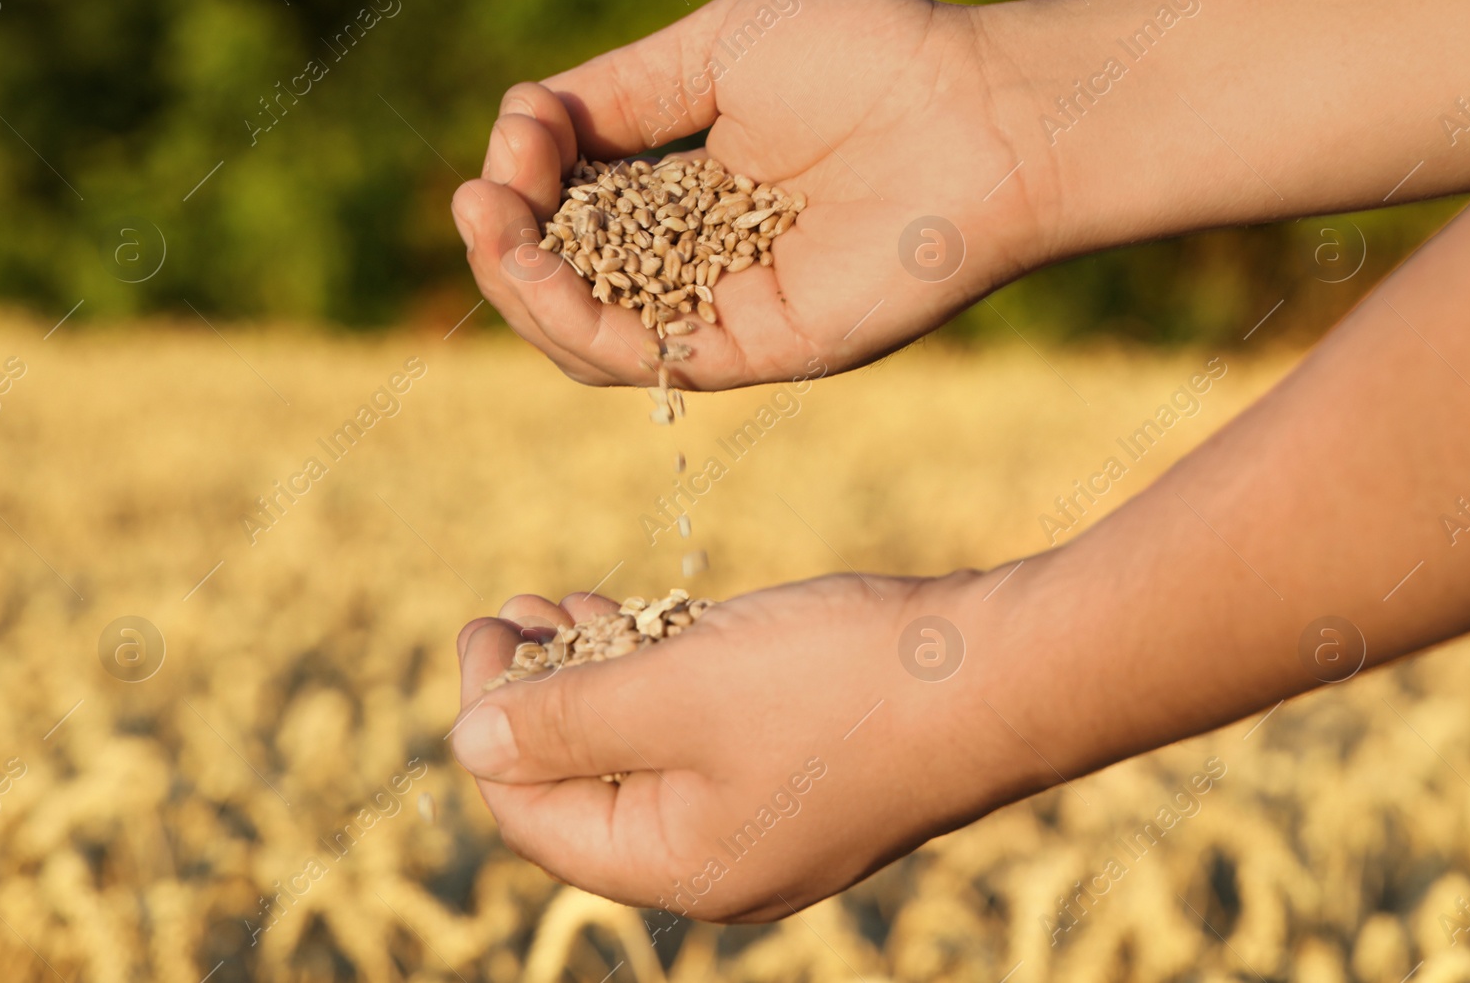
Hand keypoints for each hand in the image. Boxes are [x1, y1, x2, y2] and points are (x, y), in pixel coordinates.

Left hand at [448, 568, 1050, 921]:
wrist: (1003, 673)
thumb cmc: (842, 684)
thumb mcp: (681, 691)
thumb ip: (566, 723)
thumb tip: (465, 749)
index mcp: (680, 866)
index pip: (537, 815)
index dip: (488, 724)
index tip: (479, 630)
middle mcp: (720, 858)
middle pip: (588, 784)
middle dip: (538, 695)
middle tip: (511, 612)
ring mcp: (770, 815)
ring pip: (648, 750)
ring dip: (595, 676)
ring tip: (559, 602)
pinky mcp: (808, 767)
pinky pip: (707, 733)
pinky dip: (662, 677)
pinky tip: (641, 619)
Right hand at [450, 0, 1067, 389]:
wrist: (978, 111)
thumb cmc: (866, 62)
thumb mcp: (712, 50)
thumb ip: (616, 94)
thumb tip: (520, 129)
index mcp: (684, 185)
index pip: (569, 210)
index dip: (522, 183)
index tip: (516, 135)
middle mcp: (696, 257)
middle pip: (564, 285)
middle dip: (503, 249)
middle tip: (477, 206)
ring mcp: (723, 309)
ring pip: (589, 338)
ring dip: (524, 293)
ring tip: (493, 234)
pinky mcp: (756, 350)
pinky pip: (650, 364)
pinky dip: (586, 328)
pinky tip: (546, 274)